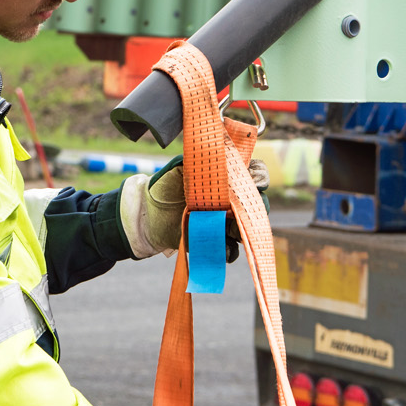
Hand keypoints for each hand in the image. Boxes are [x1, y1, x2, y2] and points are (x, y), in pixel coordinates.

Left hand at [119, 155, 268, 259]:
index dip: (260, 176)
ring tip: (232, 230)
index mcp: (225, 178)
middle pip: (256, 203)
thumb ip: (201, 161)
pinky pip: (231, 249)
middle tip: (244, 208)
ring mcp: (224, 222)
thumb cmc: (164, 185)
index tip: (257, 181)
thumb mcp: (180, 167)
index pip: (253, 173)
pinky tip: (222, 248)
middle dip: (257, 205)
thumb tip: (221, 154)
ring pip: (246, 228)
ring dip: (244, 229)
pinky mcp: (215, 242)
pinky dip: (229, 250)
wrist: (146, 216)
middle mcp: (229, 200)